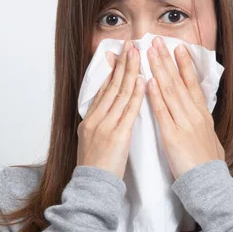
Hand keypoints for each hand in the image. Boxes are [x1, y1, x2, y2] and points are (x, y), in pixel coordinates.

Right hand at [76, 40, 145, 178]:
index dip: (111, 70)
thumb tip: (106, 110)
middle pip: (111, 86)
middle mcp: (96, 118)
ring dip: (129, 71)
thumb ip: (99, 123)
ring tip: (137, 53)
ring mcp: (106, 125)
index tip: (117, 54)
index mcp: (90, 119)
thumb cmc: (95, 168)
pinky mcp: (117, 135)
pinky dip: (135, 94)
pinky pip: (128, 110)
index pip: (103, 89)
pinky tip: (141, 80)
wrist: (92, 187)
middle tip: (129, 44)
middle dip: (122, 64)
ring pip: (119, 93)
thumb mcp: (91, 140)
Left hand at [146, 36, 224, 178]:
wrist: (209, 182)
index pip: (192, 83)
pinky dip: (155, 95)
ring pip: (170, 91)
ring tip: (150, 53)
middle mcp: (194, 114)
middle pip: (179, 81)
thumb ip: (202, 123)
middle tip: (157, 41)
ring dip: (159, 70)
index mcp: (202, 114)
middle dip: (167, 60)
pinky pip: (162, 111)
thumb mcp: (210, 137)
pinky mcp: (172, 135)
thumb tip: (200, 114)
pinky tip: (148, 81)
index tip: (178, 47)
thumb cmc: (208, 164)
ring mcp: (183, 123)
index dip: (184, 64)